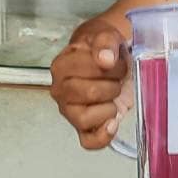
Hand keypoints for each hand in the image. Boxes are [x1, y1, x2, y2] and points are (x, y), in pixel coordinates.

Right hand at [49, 25, 131, 149]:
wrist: (110, 59)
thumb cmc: (105, 50)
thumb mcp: (107, 36)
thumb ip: (106, 42)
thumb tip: (105, 59)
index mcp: (62, 66)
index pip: (86, 70)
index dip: (108, 67)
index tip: (114, 60)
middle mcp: (61, 90)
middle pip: (88, 94)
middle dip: (111, 85)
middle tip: (117, 78)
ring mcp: (70, 111)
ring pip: (86, 119)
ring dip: (108, 107)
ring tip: (112, 95)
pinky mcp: (83, 127)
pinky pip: (89, 141)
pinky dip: (103, 136)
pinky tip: (113, 123)